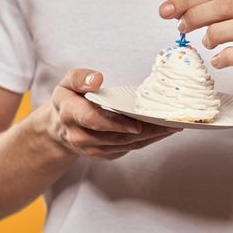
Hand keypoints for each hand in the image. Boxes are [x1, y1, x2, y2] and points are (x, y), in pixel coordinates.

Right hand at [48, 69, 181, 159]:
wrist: (60, 128)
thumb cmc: (69, 100)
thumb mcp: (67, 82)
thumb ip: (80, 78)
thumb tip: (97, 79)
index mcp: (71, 115)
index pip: (94, 121)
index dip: (116, 124)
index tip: (136, 124)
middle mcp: (81, 136)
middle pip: (117, 136)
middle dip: (145, 131)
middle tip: (169, 122)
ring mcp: (93, 149)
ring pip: (126, 144)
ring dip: (151, 137)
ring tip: (173, 125)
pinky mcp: (105, 154)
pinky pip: (129, 148)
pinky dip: (148, 140)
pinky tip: (163, 130)